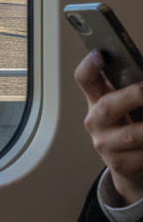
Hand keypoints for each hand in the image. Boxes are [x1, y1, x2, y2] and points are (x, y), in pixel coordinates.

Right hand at [77, 51, 142, 205]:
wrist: (132, 167)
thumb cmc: (134, 127)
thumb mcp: (130, 107)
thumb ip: (133, 93)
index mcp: (97, 100)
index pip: (85, 79)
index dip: (89, 67)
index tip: (100, 54)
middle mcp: (95, 121)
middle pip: (108, 106)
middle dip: (134, 96)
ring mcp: (105, 144)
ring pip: (133, 134)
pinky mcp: (119, 164)